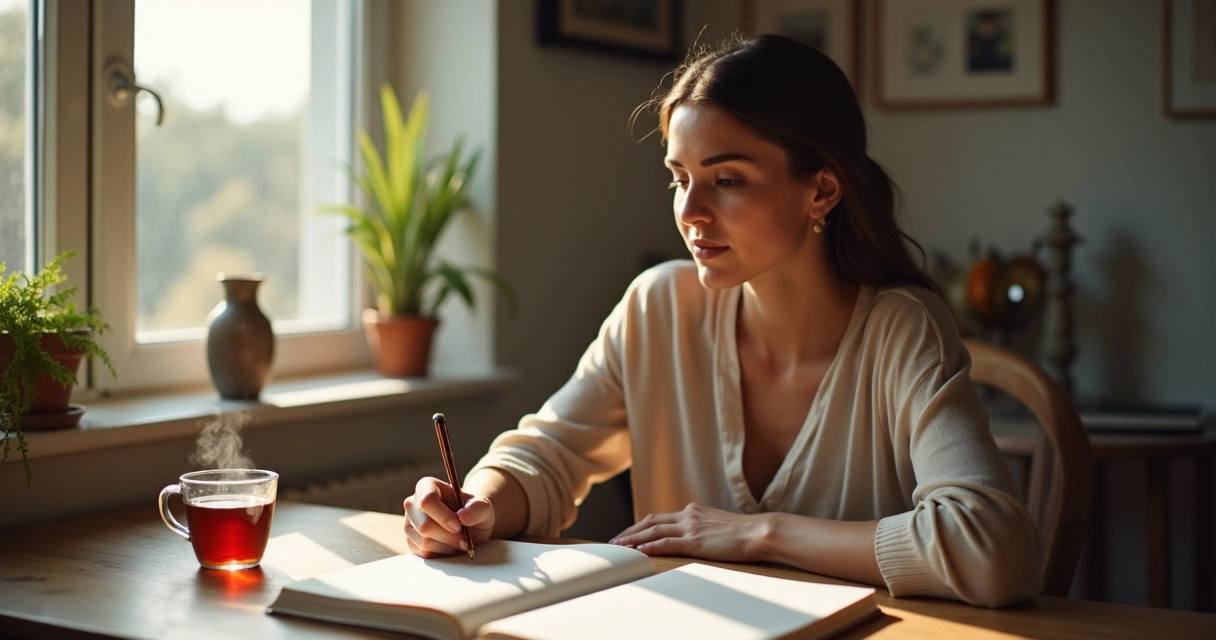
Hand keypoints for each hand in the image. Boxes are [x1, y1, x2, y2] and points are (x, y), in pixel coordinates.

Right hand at [403, 476, 494, 557]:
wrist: (470, 527)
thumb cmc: (474, 512)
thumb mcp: (484, 508)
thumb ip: (478, 508)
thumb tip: (462, 516)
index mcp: (427, 486)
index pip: (427, 500)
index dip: (443, 516)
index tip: (459, 526)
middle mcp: (413, 503)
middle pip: (425, 525)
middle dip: (449, 536)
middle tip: (465, 539)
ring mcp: (409, 523)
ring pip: (424, 541)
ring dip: (447, 546)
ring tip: (460, 541)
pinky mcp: (411, 542)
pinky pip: (423, 553)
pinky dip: (441, 553)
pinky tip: (450, 546)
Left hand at [609, 503, 767, 562]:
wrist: (758, 532)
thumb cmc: (743, 533)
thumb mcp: (717, 526)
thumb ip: (702, 528)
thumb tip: (695, 538)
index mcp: (693, 511)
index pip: (659, 516)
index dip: (641, 525)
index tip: (628, 533)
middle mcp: (688, 515)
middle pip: (651, 520)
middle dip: (631, 530)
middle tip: (614, 540)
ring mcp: (691, 527)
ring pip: (653, 531)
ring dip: (634, 539)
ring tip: (619, 546)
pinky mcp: (695, 541)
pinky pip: (666, 543)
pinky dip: (650, 546)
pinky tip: (639, 551)